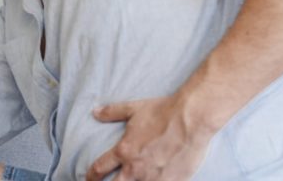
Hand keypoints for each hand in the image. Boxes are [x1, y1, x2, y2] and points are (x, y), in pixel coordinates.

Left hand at [86, 95, 215, 180]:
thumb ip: (112, 112)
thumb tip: (95, 112)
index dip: (91, 176)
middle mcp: (136, 168)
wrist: (192, 119)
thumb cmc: (163, 112)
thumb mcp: (134, 109)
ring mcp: (154, 178)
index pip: (100, 168)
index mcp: (124, 151)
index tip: (90, 178)